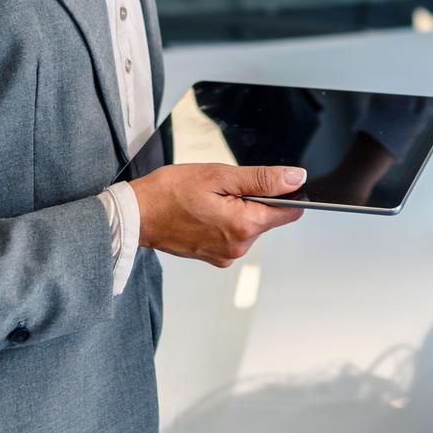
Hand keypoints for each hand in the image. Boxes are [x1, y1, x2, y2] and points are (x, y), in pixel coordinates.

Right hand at [129, 162, 305, 267]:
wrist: (136, 215)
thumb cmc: (170, 192)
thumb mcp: (220, 175)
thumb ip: (263, 179)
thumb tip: (296, 178)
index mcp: (243, 226)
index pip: (290, 212)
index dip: (286, 193)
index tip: (269, 182)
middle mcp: (238, 248)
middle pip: (268, 218)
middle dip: (254, 199)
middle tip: (224, 189)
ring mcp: (225, 256)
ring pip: (249, 226)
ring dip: (238, 210)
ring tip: (210, 201)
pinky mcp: (214, 257)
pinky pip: (233, 236)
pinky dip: (225, 221)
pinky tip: (204, 213)